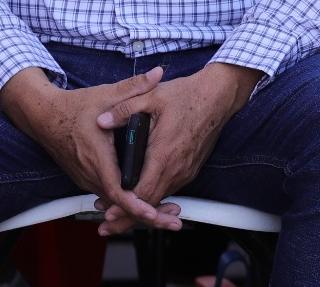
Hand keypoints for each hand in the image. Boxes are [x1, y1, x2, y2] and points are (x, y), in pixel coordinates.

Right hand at [0, 66, 169, 224]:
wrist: (43, 116)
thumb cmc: (75, 106)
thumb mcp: (106, 94)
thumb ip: (135, 86)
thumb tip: (159, 73)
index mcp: (97, 155)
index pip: (118, 189)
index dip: (136, 204)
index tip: (155, 213)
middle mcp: (90, 173)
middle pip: (119, 204)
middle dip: (147, 213)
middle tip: (174, 221)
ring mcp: (86, 178)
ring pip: (114, 203)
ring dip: (138, 210)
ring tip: (167, 215)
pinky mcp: (86, 178)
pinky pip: (108, 196)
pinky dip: (127, 203)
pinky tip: (147, 203)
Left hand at [92, 62, 261, 233]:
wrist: (218, 96)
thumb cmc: (187, 96)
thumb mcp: (151, 97)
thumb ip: (123, 110)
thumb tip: (100, 121)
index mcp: (164, 153)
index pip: (143, 192)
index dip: (124, 206)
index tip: (107, 213)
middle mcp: (177, 167)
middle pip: (151, 204)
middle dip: (128, 216)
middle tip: (107, 224)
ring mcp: (186, 170)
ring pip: (161, 198)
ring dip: (142, 207)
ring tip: (118, 212)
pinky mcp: (191, 169)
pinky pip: (170, 189)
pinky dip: (154, 197)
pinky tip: (141, 195)